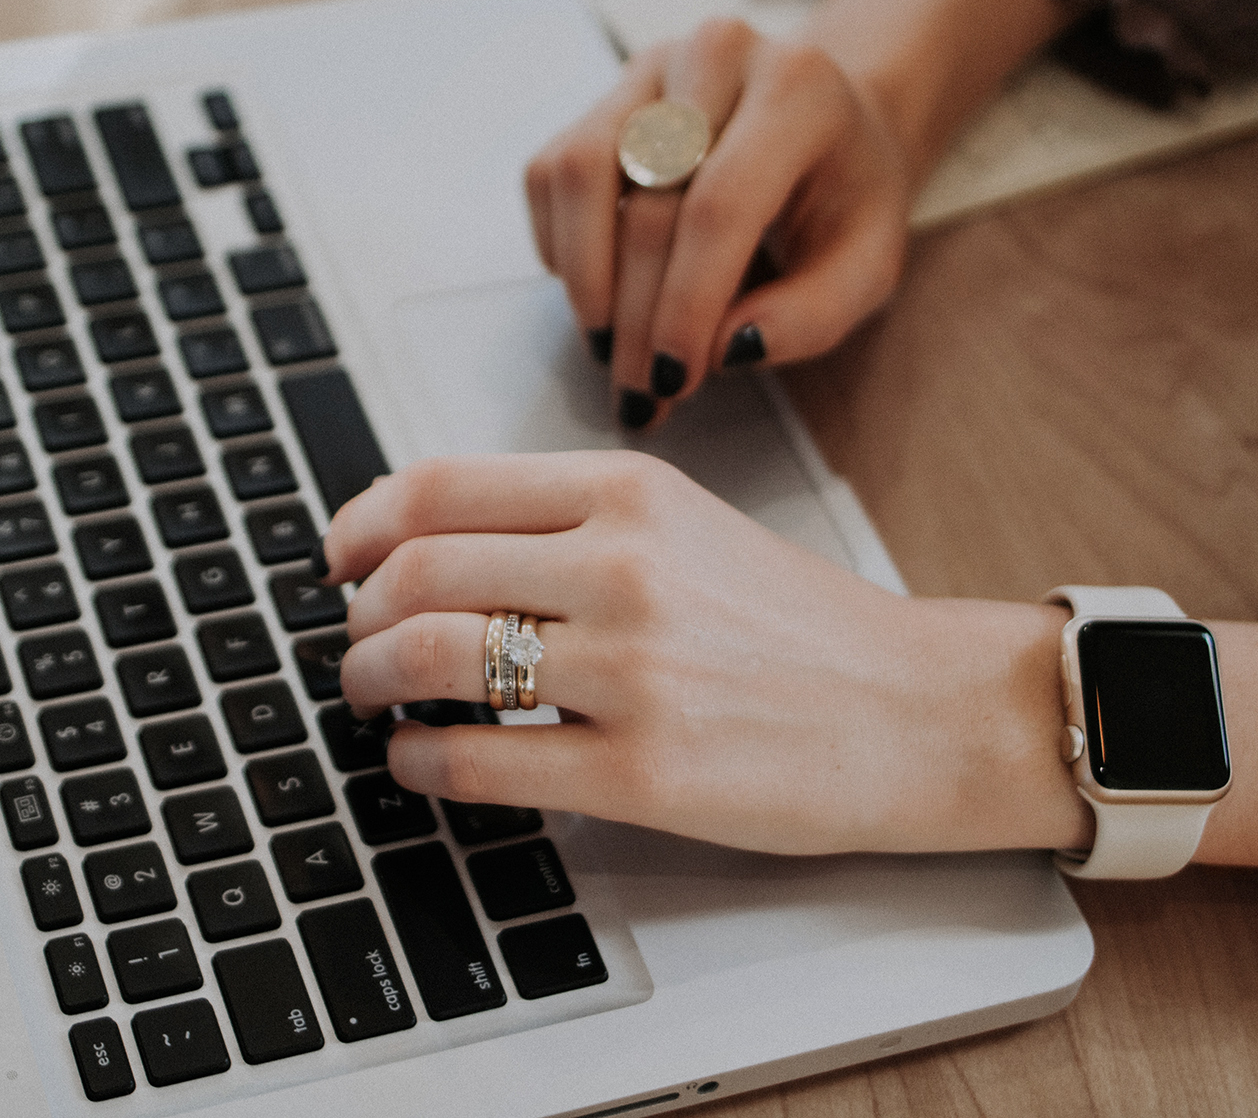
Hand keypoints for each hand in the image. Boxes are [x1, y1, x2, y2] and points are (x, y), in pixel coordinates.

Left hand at [321, 451, 1084, 854]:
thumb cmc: (802, 625)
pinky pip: (478, 762)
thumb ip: (569, 522)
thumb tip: (432, 544)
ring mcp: (632, 671)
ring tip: (372, 699)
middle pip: (417, 571)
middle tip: (353, 641)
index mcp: (630, 492)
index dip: (361, 523)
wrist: (919, 710)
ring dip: (370, 681)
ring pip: (431, 659)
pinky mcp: (643, 773)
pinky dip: (417, 764)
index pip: (440, 484)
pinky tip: (417, 764)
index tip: (338, 556)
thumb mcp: (688, 527)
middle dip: (357, 614)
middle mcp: (624, 567)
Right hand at [524, 20, 909, 429]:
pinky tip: (601, 289)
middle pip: (648, 202)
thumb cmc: (845, 198)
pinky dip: (561, 245)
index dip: (685, 303)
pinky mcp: (603, 94)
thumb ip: (811, 316)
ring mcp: (650, 67)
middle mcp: (717, 56)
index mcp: (798, 90)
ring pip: (579, 174)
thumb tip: (725, 350)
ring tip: (609, 345)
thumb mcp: (866, 266)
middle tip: (640, 391)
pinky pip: (550, 173)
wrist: (827, 121)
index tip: (673, 379)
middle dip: (637, 317)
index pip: (719, 205)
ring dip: (585, 279)